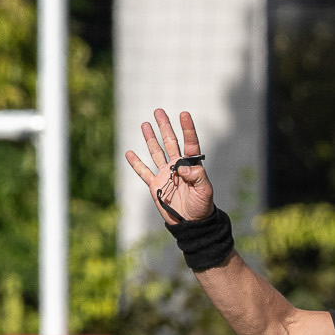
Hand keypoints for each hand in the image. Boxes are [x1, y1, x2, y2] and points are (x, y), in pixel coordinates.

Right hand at [125, 110, 214, 224]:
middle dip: (165, 127)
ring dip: (151, 139)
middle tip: (159, 111)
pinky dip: (136, 164)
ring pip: (156, 153)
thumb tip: (182, 166)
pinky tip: (129, 153)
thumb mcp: (205, 191)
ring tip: (145, 124)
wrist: (191, 223)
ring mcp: (165, 175)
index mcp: (191, 166)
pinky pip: (144, 172)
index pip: (190, 144)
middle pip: (170, 142)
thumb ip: (197, 177)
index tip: (184, 114)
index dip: (187, 129)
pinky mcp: (156, 185)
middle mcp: (177, 167)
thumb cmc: (202, 207)